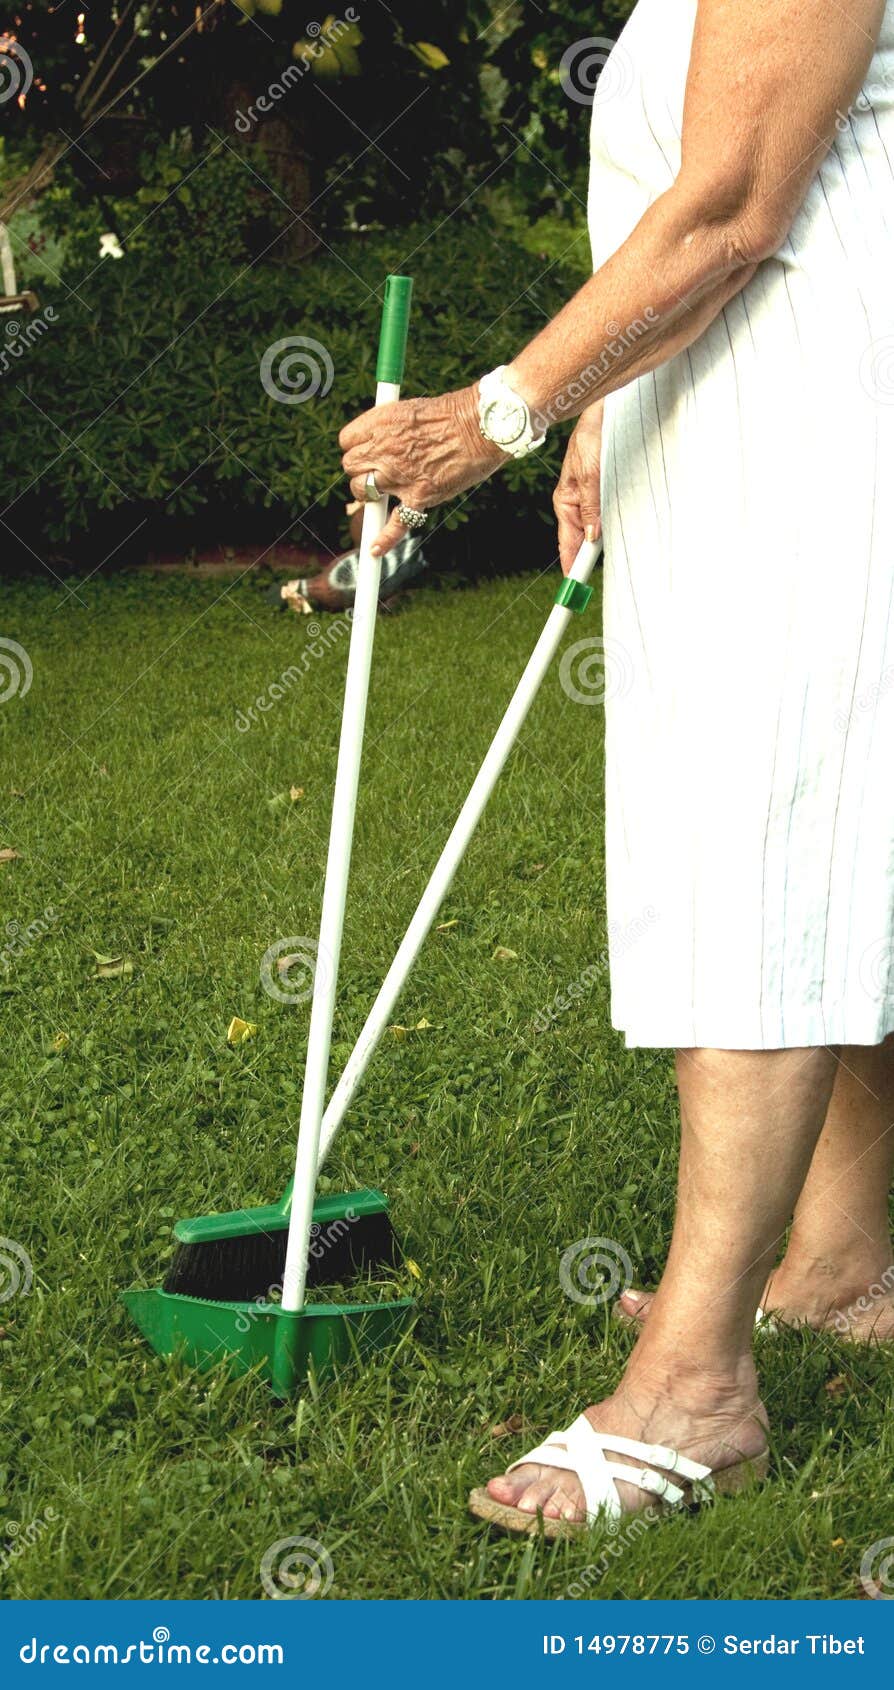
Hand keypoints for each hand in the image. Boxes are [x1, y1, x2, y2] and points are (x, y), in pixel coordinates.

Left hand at [339, 386, 503, 554]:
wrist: (480, 427)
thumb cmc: (453, 414)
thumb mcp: (411, 409)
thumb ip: (390, 426)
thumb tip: (380, 439)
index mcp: (380, 423)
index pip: (347, 440)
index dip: (355, 446)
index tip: (366, 448)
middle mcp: (384, 450)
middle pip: (350, 466)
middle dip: (360, 469)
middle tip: (376, 469)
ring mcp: (399, 476)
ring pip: (363, 491)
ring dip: (369, 493)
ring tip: (383, 491)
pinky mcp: (419, 496)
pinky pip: (396, 523)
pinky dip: (385, 538)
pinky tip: (375, 549)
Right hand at [553, 402, 603, 574]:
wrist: (607, 410)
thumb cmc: (593, 435)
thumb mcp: (590, 472)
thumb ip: (591, 504)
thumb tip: (590, 537)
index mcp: (566, 501)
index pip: (566, 544)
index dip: (570, 568)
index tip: (572, 590)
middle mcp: (578, 503)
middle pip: (581, 543)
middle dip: (587, 562)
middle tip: (592, 586)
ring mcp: (592, 498)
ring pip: (597, 531)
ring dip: (604, 545)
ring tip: (613, 564)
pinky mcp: (607, 490)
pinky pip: (609, 516)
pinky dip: (615, 527)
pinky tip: (624, 536)